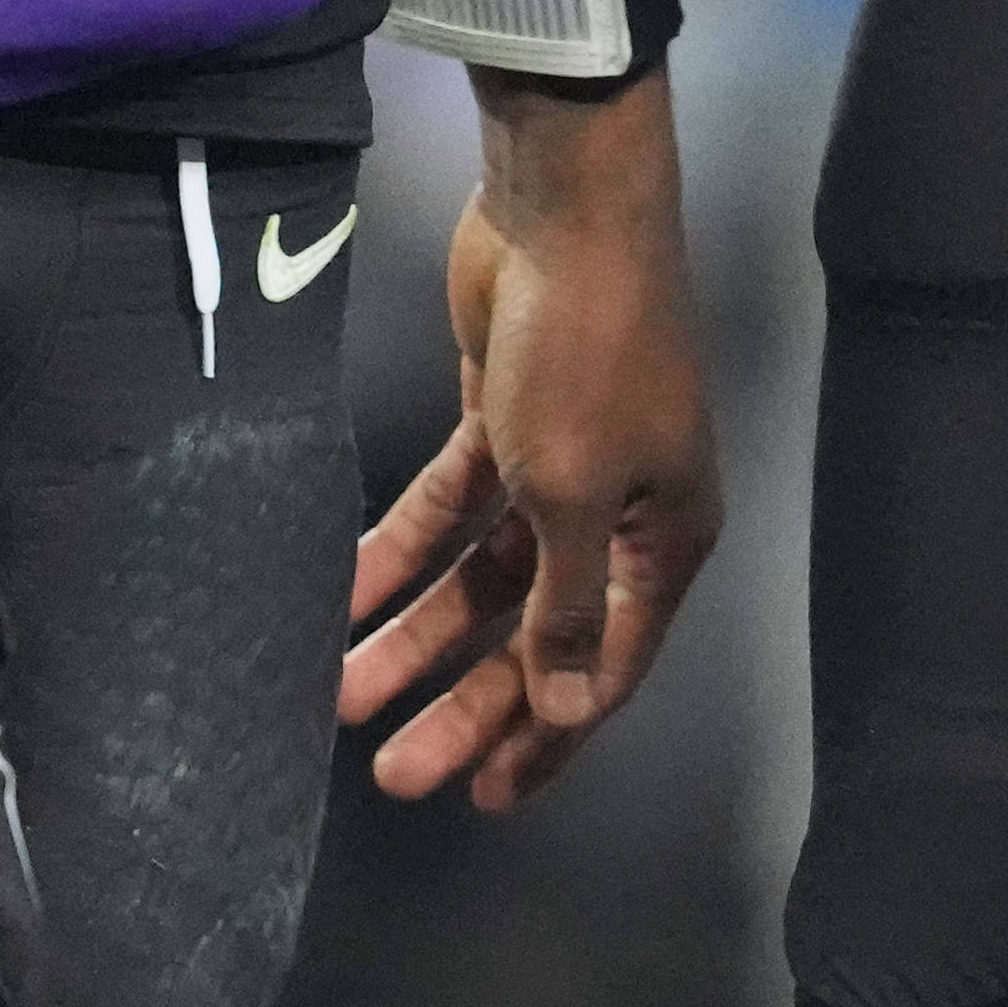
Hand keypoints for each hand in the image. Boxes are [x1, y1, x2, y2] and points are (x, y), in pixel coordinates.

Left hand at [340, 79, 715, 812]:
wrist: (564, 209)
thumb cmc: (591, 354)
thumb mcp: (578, 495)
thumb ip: (567, 608)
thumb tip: (570, 707)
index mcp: (663, 542)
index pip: (605, 669)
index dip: (545, 736)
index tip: (483, 798)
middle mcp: (618, 514)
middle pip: (535, 633)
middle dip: (466, 701)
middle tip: (395, 772)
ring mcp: (558, 465)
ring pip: (483, 575)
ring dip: (417, 632)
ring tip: (346, 694)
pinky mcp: (504, 421)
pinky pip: (448, 506)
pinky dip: (399, 547)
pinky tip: (344, 594)